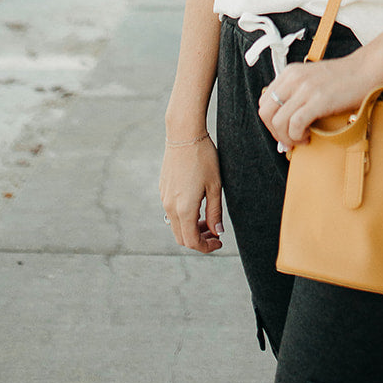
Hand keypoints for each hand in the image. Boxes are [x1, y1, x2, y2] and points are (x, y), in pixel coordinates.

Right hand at [159, 138, 223, 252]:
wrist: (184, 134)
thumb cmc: (203, 158)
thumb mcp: (215, 186)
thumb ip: (215, 212)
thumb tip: (217, 232)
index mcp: (184, 209)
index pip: (192, 242)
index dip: (207, 247)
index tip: (219, 241)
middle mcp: (170, 207)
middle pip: (181, 237)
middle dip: (199, 240)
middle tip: (214, 232)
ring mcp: (164, 198)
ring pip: (175, 225)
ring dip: (191, 228)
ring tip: (207, 218)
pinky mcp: (163, 189)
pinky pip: (171, 212)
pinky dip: (184, 217)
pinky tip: (197, 204)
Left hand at [258, 50, 379, 149]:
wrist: (366, 70)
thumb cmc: (344, 77)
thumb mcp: (311, 78)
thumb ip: (296, 93)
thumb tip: (285, 119)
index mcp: (290, 73)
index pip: (264, 101)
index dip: (270, 121)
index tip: (281, 130)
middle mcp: (294, 79)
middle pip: (266, 112)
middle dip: (274, 132)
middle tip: (288, 140)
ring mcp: (305, 89)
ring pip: (278, 121)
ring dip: (286, 137)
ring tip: (300, 139)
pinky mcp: (318, 100)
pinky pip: (295, 124)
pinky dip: (297, 136)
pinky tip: (308, 136)